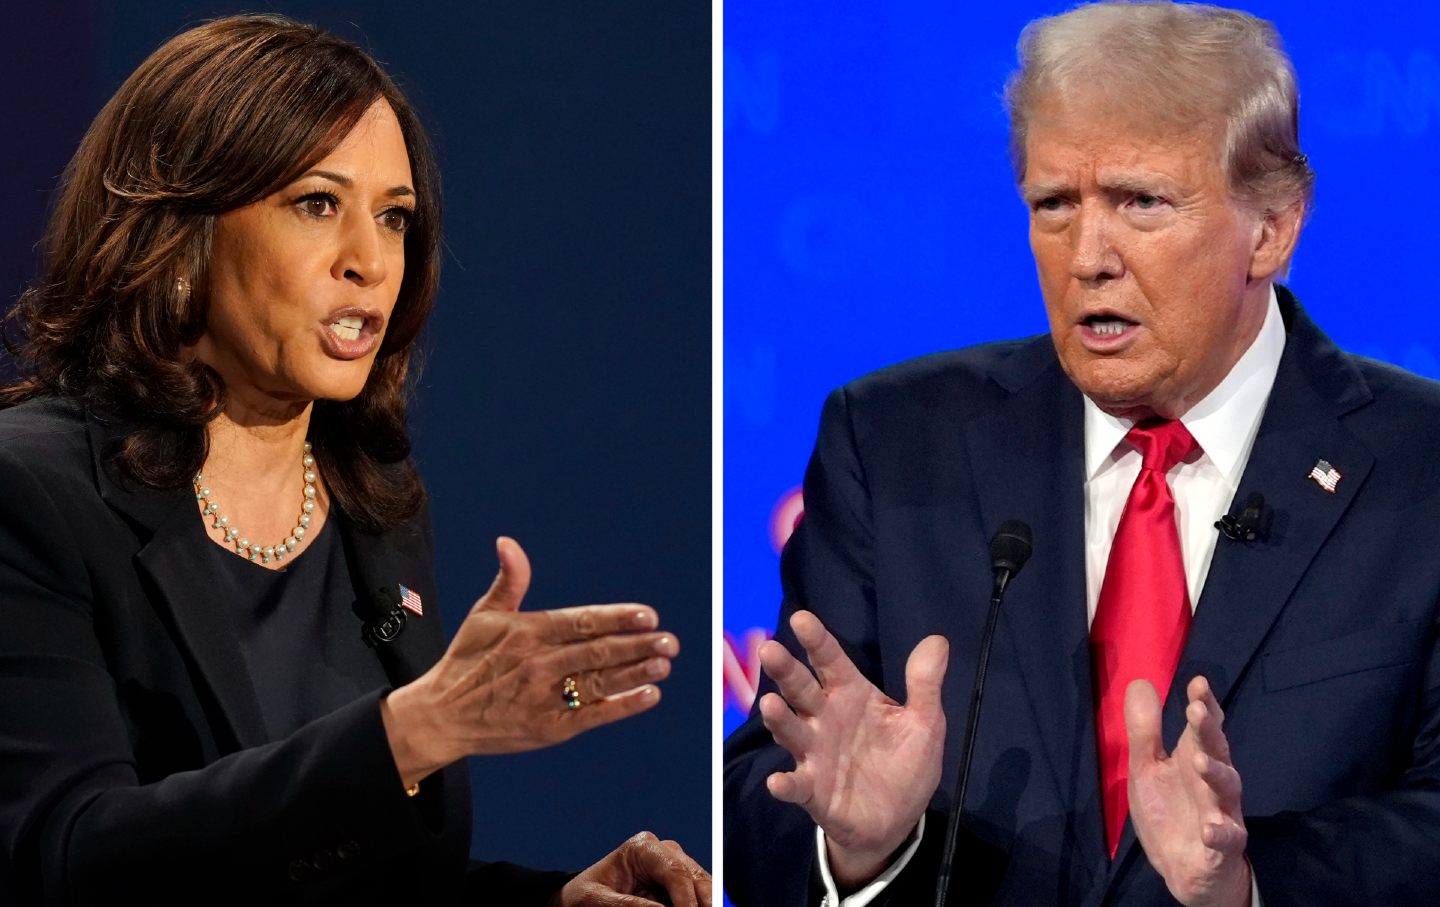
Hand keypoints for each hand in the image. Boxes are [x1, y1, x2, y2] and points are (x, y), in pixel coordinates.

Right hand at [381, 537, 677, 785]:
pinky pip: (593, 716)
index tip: (648, 615)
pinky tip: (649, 696)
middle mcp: (539, 664)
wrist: (440, 716)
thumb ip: (510, 580)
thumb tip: (508, 543)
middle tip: (669, 640)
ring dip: (636, 673)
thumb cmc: (466, 661)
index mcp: (528, 633)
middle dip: (638, 645)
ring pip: (600, 682)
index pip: (582, 621)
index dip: (618, 618)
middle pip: (598, 652)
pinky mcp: (549, 728)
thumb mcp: (483, 615)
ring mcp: (544, 698)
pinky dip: (622, 706)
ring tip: (664, 663)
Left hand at [550, 832, 710, 906]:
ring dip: (706, 903)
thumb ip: (630, 906)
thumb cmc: (585, 896)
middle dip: (707, 901)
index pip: (675, 871)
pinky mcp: (676, 888)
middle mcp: (664, 854)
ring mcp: (673, 869)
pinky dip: (699, 905)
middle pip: (696, 877)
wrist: (580, 901)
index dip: (688, 898)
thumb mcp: (599, 902)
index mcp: (642, 848)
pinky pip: (697, 898)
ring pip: (703, 888)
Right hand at [758, 610, 948, 889]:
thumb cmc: (905, 763)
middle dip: (785, 670)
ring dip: (779, 718)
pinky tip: (778, 782)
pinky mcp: (812, 790)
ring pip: (791, 730)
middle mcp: (824, 719)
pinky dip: (785, 784)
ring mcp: (814, 754)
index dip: (817, 640)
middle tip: (770, 649)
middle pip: (801, 689)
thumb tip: (938, 640)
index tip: (801, 618)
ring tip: (771, 705)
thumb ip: (925, 684)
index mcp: (850, 695)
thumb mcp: (924, 723)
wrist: (897, 821)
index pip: (830, 661)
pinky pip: (796, 785)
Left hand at [1126, 676, 1251, 906]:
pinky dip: (1222, 832)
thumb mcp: (1147, 768)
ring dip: (1215, 773)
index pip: (1203, 727)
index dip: (1204, 705)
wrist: (1184, 870)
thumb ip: (1144, 730)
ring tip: (1199, 762)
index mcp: (1193, 758)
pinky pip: (1228, 838)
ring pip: (1228, 788)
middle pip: (1216, 750)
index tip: (1198, 683)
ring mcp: (1222, 811)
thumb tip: (1140, 681)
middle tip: (1197, 710)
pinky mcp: (1223, 846)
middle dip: (1209, 730)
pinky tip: (1211, 828)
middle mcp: (1212, 781)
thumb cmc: (1169, 812)